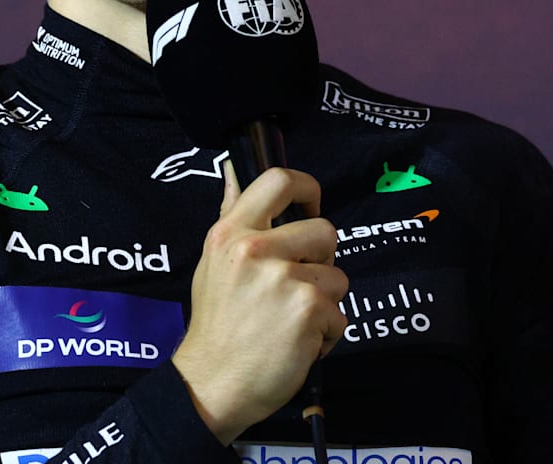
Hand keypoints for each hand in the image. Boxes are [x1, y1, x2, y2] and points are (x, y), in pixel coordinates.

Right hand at [171, 162, 347, 445]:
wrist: (212, 383)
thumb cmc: (216, 323)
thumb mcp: (212, 262)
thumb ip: (231, 217)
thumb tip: (233, 171)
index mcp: (231, 232)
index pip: (278, 180)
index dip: (306, 188)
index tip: (310, 206)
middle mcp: (257, 249)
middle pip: (324, 230)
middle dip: (322, 260)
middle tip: (298, 285)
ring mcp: (285, 279)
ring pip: (337, 276)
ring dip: (324, 303)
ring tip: (291, 322)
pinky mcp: (309, 310)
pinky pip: (340, 315)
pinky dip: (325, 335)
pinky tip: (296, 345)